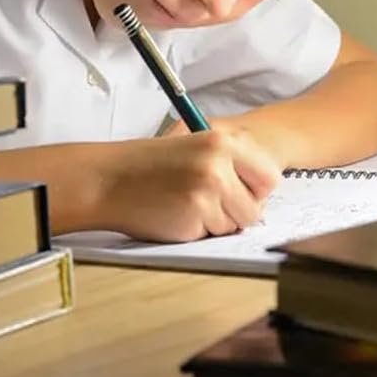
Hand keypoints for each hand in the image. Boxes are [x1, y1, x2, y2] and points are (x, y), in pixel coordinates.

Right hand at [94, 129, 280, 239]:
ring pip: (234, 225)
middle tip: (208, 203)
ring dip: (214, 223)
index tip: (240, 193)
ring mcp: (207, 191)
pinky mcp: (194, 216)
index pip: (269, 177)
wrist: (107, 179)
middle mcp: (219, 164)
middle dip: (236, 213)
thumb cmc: (148, 166)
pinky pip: (211, 235)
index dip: (256, 191)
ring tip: (185, 204)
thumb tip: (262, 194)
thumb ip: (229, 164)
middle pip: (255, 208)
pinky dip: (196, 231)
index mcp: (222, 141)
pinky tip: (174, 214)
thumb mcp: (193, 147)